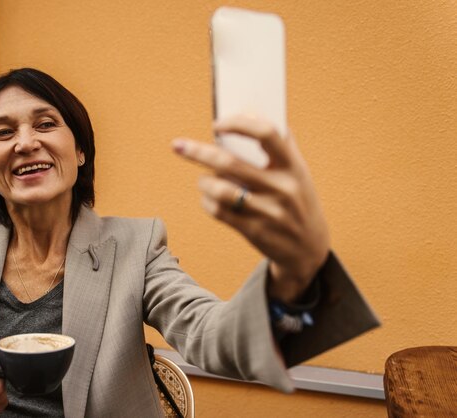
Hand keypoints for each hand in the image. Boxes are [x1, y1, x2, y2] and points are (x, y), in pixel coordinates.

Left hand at [172, 113, 329, 302]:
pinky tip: (208, 197)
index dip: (239, 124)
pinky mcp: (255, 231)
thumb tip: (251, 113)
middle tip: (177, 145)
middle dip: (198, 152)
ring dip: (204, 181)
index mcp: (294, 166)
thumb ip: (282, 146)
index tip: (217, 124)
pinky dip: (207, 201)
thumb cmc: (298, 201)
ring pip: (220, 189)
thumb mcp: (299, 173)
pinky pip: (220, 211)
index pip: (266, 133)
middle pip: (230, 163)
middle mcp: (282, 188)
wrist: (309, 249)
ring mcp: (268, 212)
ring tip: (203, 179)